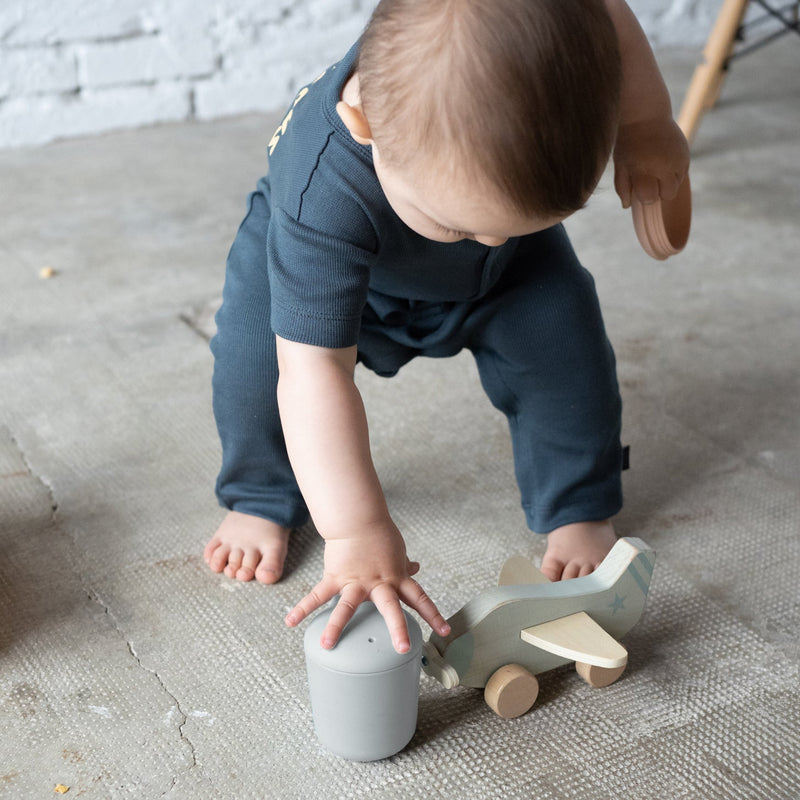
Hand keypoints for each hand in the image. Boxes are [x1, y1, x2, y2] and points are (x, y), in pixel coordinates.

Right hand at [284, 525, 450, 652]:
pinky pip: (318, 595)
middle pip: (390, 607)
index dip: (433, 614)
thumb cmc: (379, 535)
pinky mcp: (335, 578)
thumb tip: (416, 567)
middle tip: (404, 647)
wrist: (358, 519)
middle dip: (397, 627)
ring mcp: (355, 582)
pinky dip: (303, 608)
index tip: (444, 632)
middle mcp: (378, 583)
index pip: (419, 598)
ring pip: (347, 605)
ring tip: (328, 644)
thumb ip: (404, 565)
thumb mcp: (397, 552)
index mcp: (396, 578)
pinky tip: (290, 621)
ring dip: (337, 625)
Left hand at [613, 116, 689, 208]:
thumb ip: (622, 187)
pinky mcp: (686, 154)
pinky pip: (682, 175)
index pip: (649, 198)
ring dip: (667, 183)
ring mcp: (678, 158)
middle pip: (667, 195)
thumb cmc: (628, 142)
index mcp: (644, 168)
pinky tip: (664, 161)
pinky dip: (674, 173)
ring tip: (656, 169)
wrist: (645, 114)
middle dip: (658, 192)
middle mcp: (664, 164)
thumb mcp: (620, 164)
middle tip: (649, 178)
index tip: (639, 187)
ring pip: (677, 186)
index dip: (643, 196)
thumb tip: (627, 207)